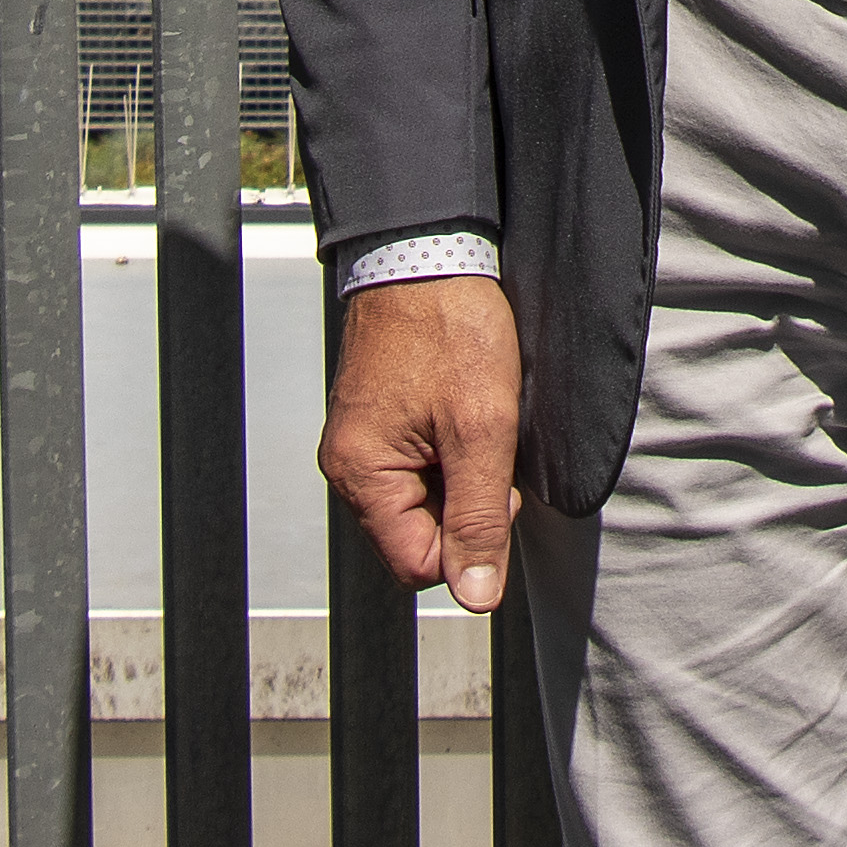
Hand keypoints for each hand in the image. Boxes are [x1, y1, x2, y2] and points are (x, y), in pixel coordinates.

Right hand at [320, 274, 522, 613]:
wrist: (426, 248)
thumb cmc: (450, 328)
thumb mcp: (481, 430)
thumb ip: (480, 519)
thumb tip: (476, 599)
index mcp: (362, 477)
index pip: (419, 566)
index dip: (471, 541)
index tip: (497, 487)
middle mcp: (349, 466)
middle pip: (418, 535)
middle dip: (466, 506)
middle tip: (490, 447)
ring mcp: (362, 442)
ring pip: (423, 500)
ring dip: (462, 475)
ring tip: (477, 420)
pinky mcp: (378, 420)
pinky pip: (417, 465)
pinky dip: (450, 449)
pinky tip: (465, 409)